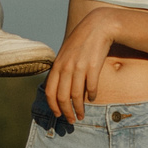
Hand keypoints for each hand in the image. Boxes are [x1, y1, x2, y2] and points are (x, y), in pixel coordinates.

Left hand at [44, 7, 119, 123]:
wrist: (97, 26)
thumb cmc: (80, 41)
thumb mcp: (65, 53)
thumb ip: (61, 69)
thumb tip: (59, 88)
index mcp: (57, 65)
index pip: (50, 92)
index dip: (53, 106)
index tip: (58, 115)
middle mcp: (66, 67)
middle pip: (62, 97)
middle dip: (66, 112)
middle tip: (71, 121)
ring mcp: (79, 67)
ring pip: (76, 96)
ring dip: (79, 109)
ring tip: (81, 116)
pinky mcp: (93, 67)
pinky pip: (91, 88)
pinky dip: (91, 96)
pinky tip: (92, 98)